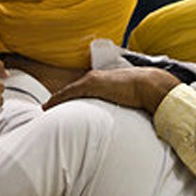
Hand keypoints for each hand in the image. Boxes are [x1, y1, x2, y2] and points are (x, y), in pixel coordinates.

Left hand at [44, 66, 178, 113]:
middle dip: (60, 100)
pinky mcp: (90, 85)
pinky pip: (68, 93)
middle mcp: (94, 78)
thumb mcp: (130, 99)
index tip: (60, 107)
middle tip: (47, 110)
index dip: (70, 99)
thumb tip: (127, 117)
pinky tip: (47, 107)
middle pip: (71, 90)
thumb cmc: (144, 93)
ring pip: (67, 92)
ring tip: (45, 110)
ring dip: (56, 101)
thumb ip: (124, 104)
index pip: (81, 90)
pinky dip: (57, 100)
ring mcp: (91, 81)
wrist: (149, 85)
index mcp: (103, 81)